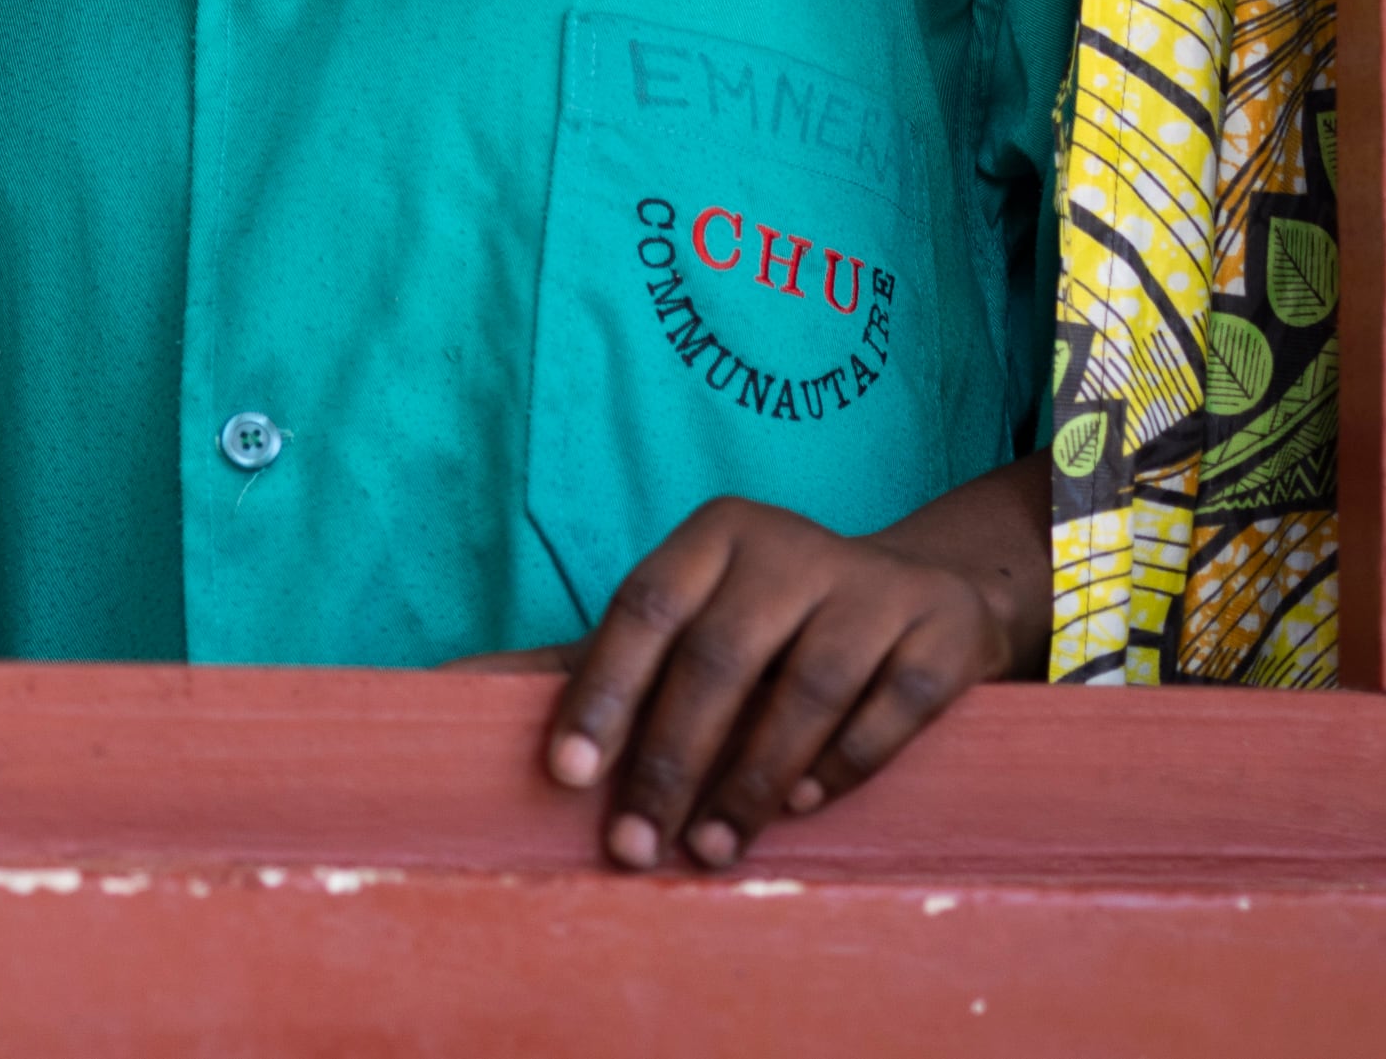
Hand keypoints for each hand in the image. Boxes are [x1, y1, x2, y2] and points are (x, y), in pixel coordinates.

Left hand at [533, 456, 1044, 870]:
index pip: (644, 609)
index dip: (603, 692)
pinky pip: (888, 709)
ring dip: (750, 781)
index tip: (567, 775)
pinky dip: (840, 765)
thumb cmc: (766, 622)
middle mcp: (790, 547)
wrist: (922, 595)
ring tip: (711, 850)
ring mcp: (872, 588)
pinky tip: (798, 808)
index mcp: (714, 535)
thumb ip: (578, 659)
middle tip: (633, 846)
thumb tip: (446, 688)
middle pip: (718, 659)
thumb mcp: (680, 620)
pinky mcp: (939, 634)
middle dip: (669, 762)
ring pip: (805, 689)